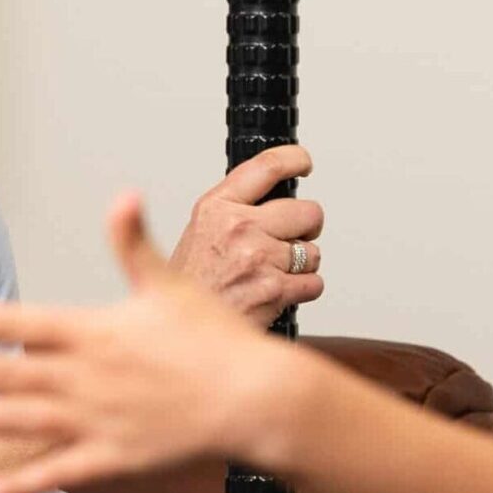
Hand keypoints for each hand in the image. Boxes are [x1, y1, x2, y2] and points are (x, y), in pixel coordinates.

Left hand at [0, 193, 313, 492]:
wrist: (255, 397)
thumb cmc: (216, 338)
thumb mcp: (171, 284)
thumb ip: (134, 243)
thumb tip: (121, 194)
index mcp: (95, 329)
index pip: (18, 322)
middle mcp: (87, 376)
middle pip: (3, 373)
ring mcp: (97, 420)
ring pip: (17, 421)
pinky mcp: (113, 458)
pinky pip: (55, 472)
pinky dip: (17, 482)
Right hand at [169, 144, 324, 324]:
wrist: (178, 333)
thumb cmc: (190, 286)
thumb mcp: (198, 232)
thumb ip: (232, 211)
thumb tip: (272, 199)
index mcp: (217, 207)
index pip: (266, 167)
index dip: (294, 159)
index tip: (303, 162)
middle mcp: (238, 227)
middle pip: (308, 212)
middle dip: (307, 227)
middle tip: (291, 238)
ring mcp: (258, 257)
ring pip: (313, 252)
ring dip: (301, 265)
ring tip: (273, 273)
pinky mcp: (274, 289)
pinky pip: (313, 282)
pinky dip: (303, 290)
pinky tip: (278, 293)